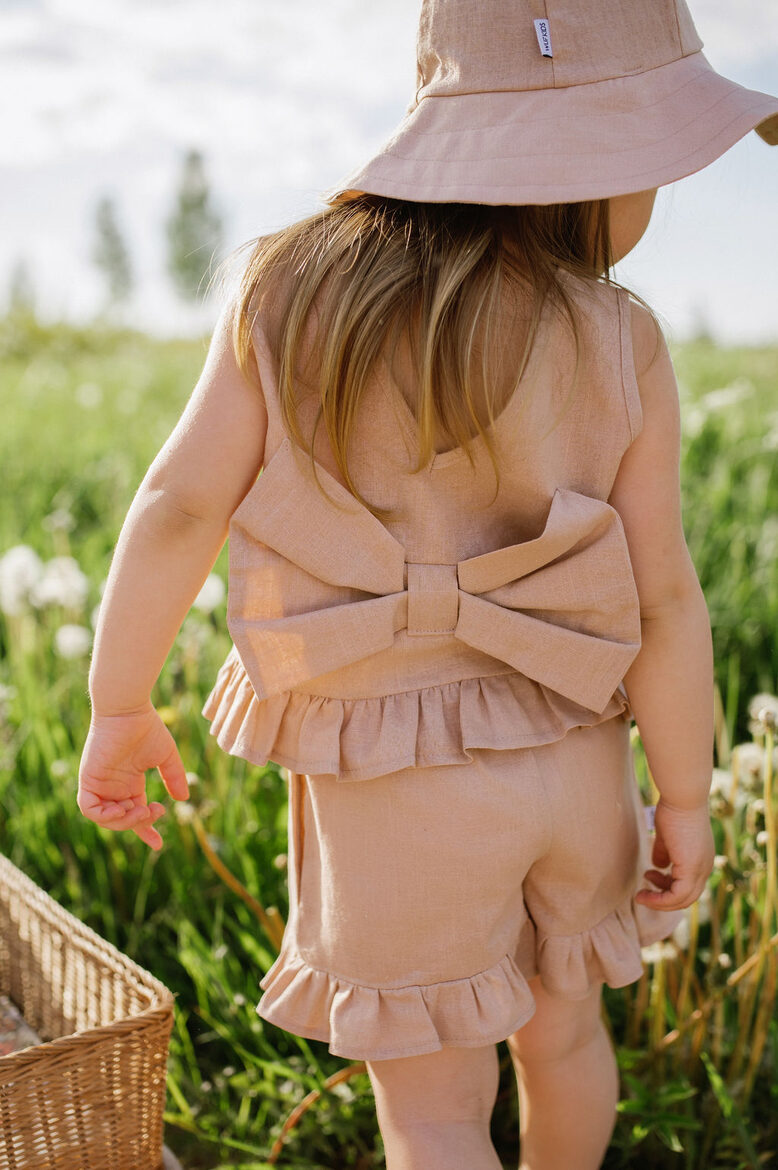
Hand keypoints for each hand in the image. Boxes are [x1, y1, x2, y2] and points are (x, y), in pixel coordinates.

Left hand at [78, 702, 189, 851]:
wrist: (128, 709)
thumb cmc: (146, 727)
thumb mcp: (166, 757)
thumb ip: (174, 778)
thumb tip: (184, 800)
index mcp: (130, 783)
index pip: (135, 814)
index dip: (146, 831)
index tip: (158, 844)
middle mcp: (113, 787)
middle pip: (123, 820)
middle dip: (140, 823)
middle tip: (155, 811)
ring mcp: (100, 784)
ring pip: (105, 819)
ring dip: (123, 822)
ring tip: (141, 811)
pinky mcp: (88, 779)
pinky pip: (89, 808)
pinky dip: (104, 816)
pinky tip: (121, 811)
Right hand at [634, 796, 715, 911]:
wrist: (683, 798)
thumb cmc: (674, 809)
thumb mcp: (668, 835)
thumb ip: (664, 852)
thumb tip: (657, 866)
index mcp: (702, 858)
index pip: (689, 884)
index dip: (667, 886)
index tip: (649, 875)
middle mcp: (705, 867)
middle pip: (687, 897)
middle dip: (663, 897)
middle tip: (644, 891)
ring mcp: (700, 870)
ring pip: (683, 900)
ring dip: (660, 902)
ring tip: (641, 894)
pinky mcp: (691, 870)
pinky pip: (676, 896)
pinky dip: (660, 900)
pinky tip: (644, 893)